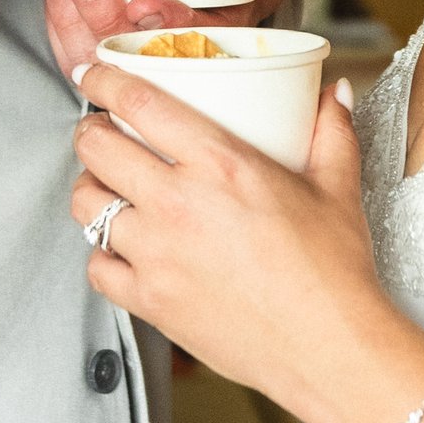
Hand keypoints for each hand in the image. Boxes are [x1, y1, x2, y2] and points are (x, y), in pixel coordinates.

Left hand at [42, 0, 308, 79]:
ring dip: (71, 15)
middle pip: (134, 56)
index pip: (196, 50)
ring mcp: (137, 64)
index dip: (171, 30)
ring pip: (98, 56)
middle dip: (101, 16)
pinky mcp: (106, 57)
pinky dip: (60, 18)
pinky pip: (77, 51)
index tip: (145, 7)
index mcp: (221, 47)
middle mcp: (176, 64)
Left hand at [70, 57, 412, 422]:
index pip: (139, 104)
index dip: (104, 80)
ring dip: (91, 189)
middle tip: (100, 131)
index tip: (95, 73)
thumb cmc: (334, 273)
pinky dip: (102, 253)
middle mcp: (178, 205)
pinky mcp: (150, 301)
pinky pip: (97, 267)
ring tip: (107, 187)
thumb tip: (332, 93)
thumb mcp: (337, 187)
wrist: (329, 349)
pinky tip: (122, 248)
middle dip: (91, 132)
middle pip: (96, 149)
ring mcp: (157, 255)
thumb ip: (331, 131)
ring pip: (86, 205)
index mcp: (221, 165)